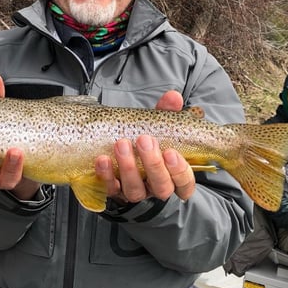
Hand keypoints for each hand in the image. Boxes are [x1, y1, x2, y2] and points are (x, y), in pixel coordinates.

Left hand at [95, 90, 195, 204]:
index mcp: (172, 175)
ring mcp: (135, 190)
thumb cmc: (146, 138)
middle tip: (144, 141)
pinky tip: (103, 159)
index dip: (180, 171)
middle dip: (153, 164)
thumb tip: (174, 97)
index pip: (185, 184)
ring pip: (135, 190)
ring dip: (128, 167)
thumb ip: (167, 113)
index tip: (171, 152)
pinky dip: (106, 175)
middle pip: (161, 186)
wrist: (117, 147)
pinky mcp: (113, 190)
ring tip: (121, 144)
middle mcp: (155, 186)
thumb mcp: (158, 125)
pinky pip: (110, 188)